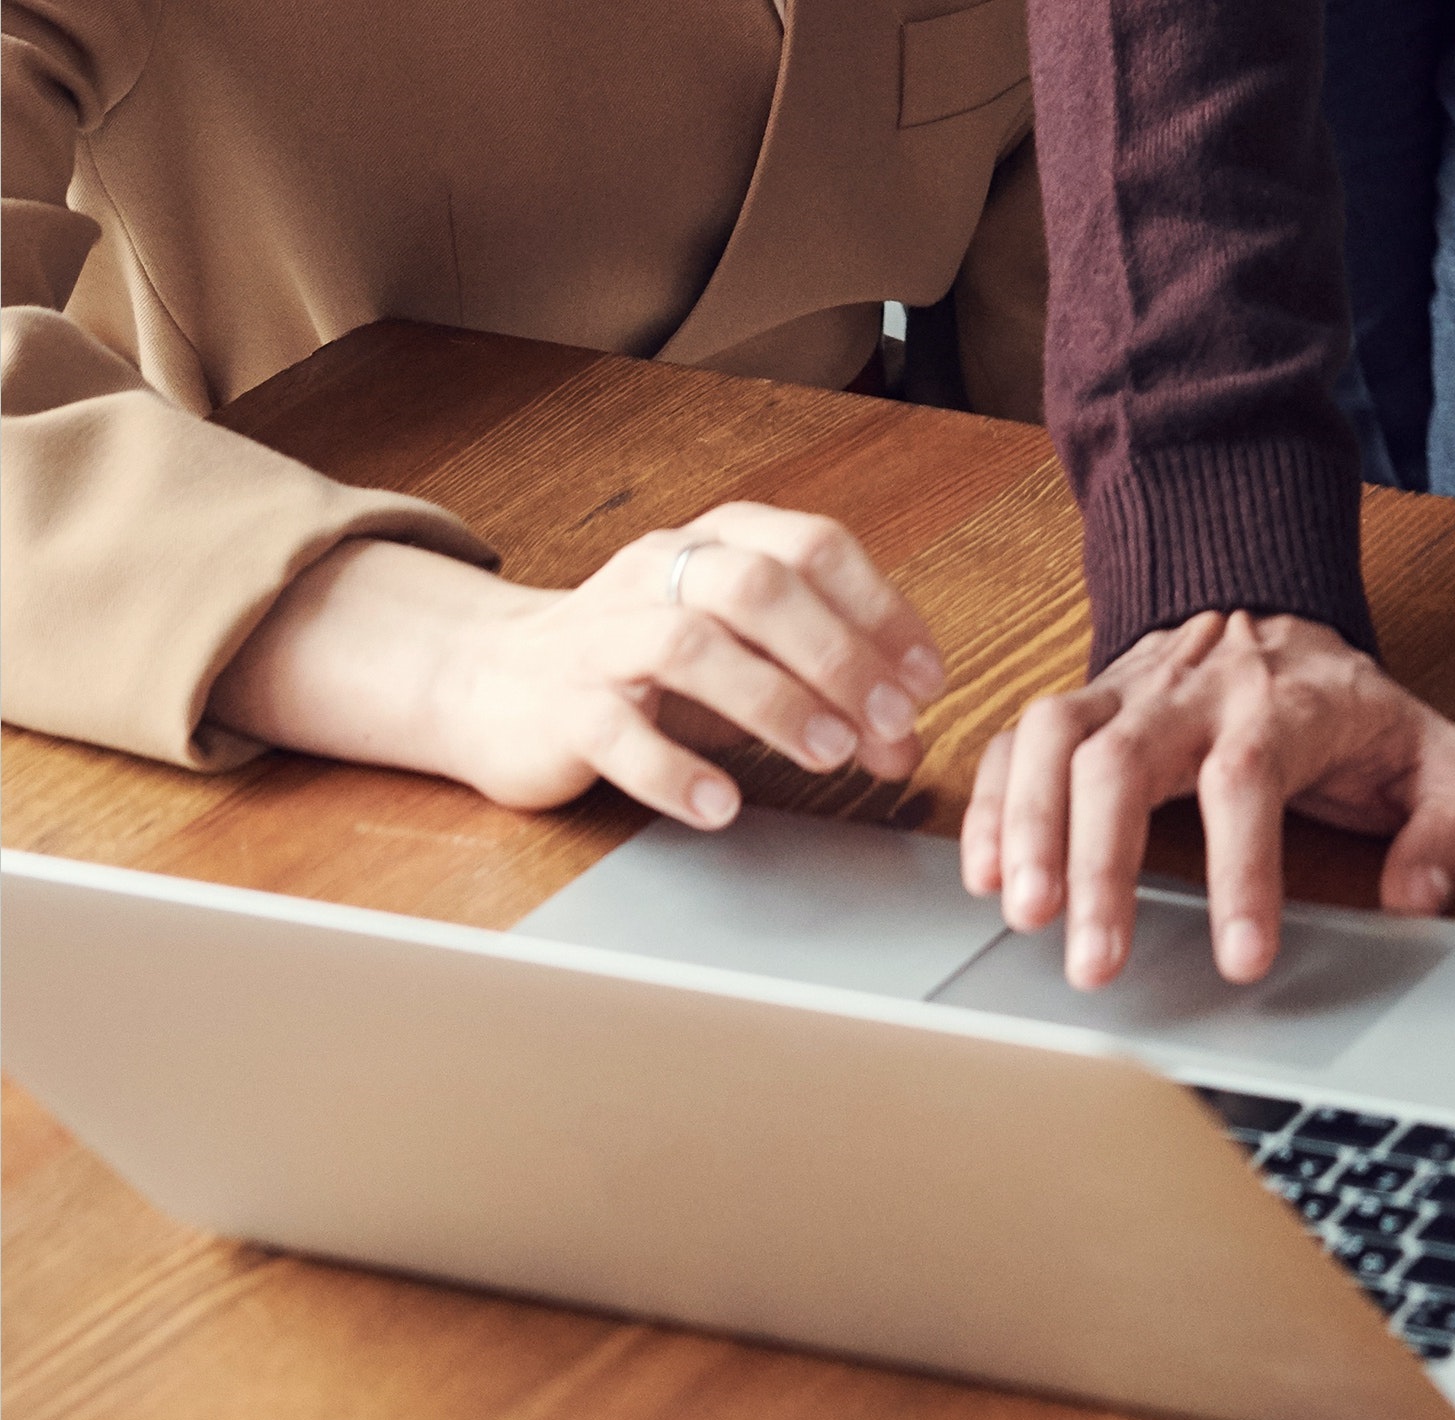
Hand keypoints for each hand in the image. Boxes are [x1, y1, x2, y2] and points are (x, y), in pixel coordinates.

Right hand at [213, 505, 948, 825]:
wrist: (492, 682)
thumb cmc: (644, 671)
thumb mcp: (743, 661)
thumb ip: (828, 690)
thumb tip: (907, 742)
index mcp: (716, 544)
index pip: (815, 547)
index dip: (884, 611)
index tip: (927, 682)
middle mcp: (659, 574)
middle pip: (759, 586)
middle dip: (840, 656)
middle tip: (892, 725)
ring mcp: (603, 637)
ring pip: (690, 646)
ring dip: (774, 702)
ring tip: (829, 756)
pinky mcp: (558, 707)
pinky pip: (618, 733)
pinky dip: (676, 771)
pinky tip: (721, 805)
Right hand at [962, 609, 1454, 990]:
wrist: (1282, 620)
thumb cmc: (1355, 711)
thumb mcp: (1442, 758)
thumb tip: (1417, 896)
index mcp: (1284, 704)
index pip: (1249, 779)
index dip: (1242, 871)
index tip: (1243, 958)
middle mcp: (1195, 690)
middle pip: (1124, 760)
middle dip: (1102, 864)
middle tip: (1095, 962)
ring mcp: (1128, 691)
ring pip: (1055, 737)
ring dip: (1027, 826)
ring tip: (1025, 916)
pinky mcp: (1083, 705)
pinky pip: (1017, 740)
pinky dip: (989, 803)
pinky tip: (984, 875)